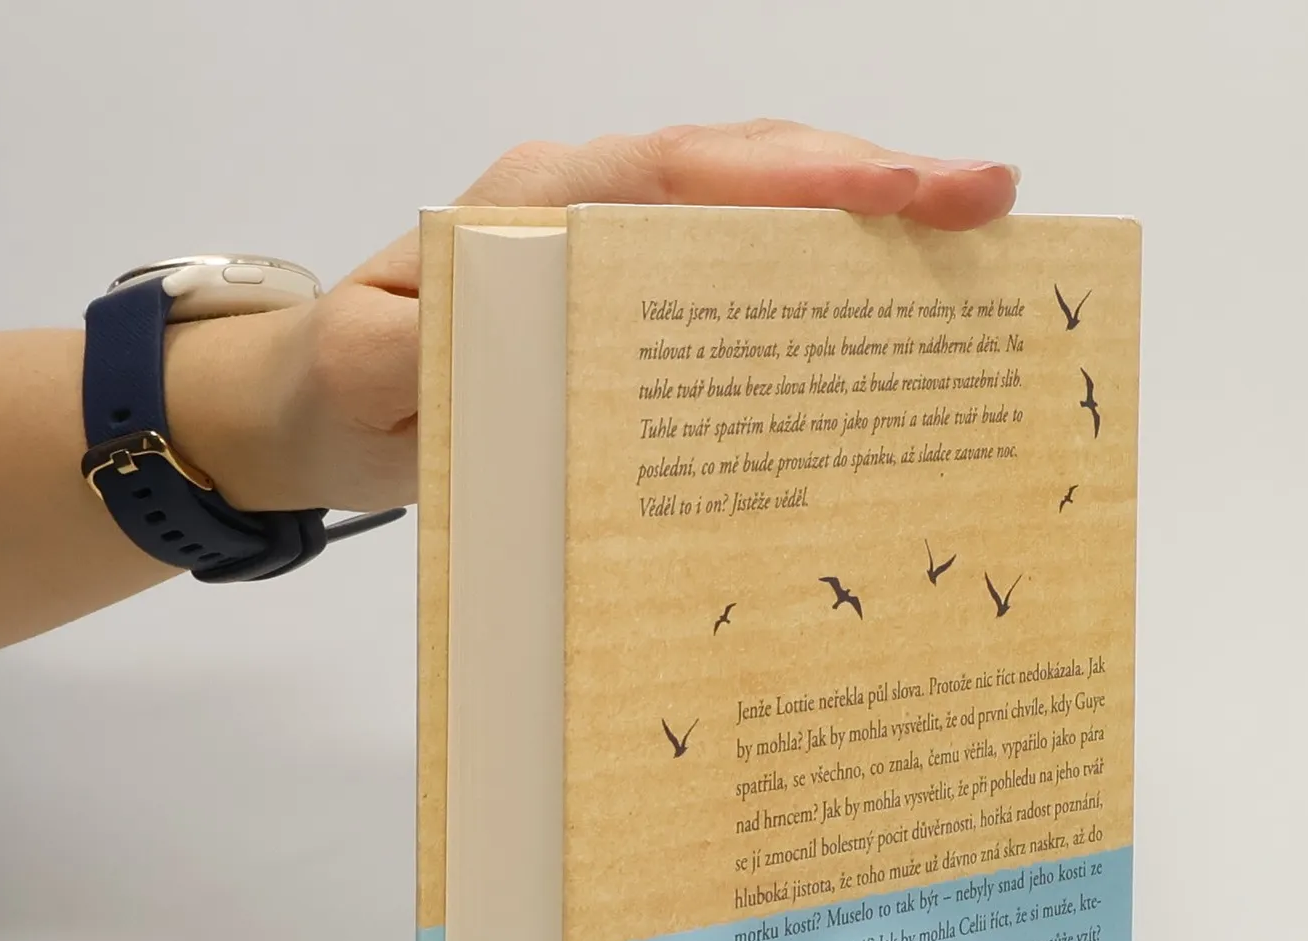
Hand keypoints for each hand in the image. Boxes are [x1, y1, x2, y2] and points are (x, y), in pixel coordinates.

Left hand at [167, 121, 1019, 513]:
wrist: (315, 402)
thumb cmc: (346, 383)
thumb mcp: (368, 377)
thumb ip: (434, 349)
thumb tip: (531, 321)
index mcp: (540, 210)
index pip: (690, 175)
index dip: (805, 181)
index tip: (910, 198)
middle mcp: (592, 207)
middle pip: (753, 170)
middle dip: (876, 184)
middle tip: (992, 206)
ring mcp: (620, 245)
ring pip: (761, 210)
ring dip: (868, 222)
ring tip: (976, 243)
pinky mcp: (636, 295)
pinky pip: (742, 267)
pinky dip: (822, 274)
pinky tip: (890, 306)